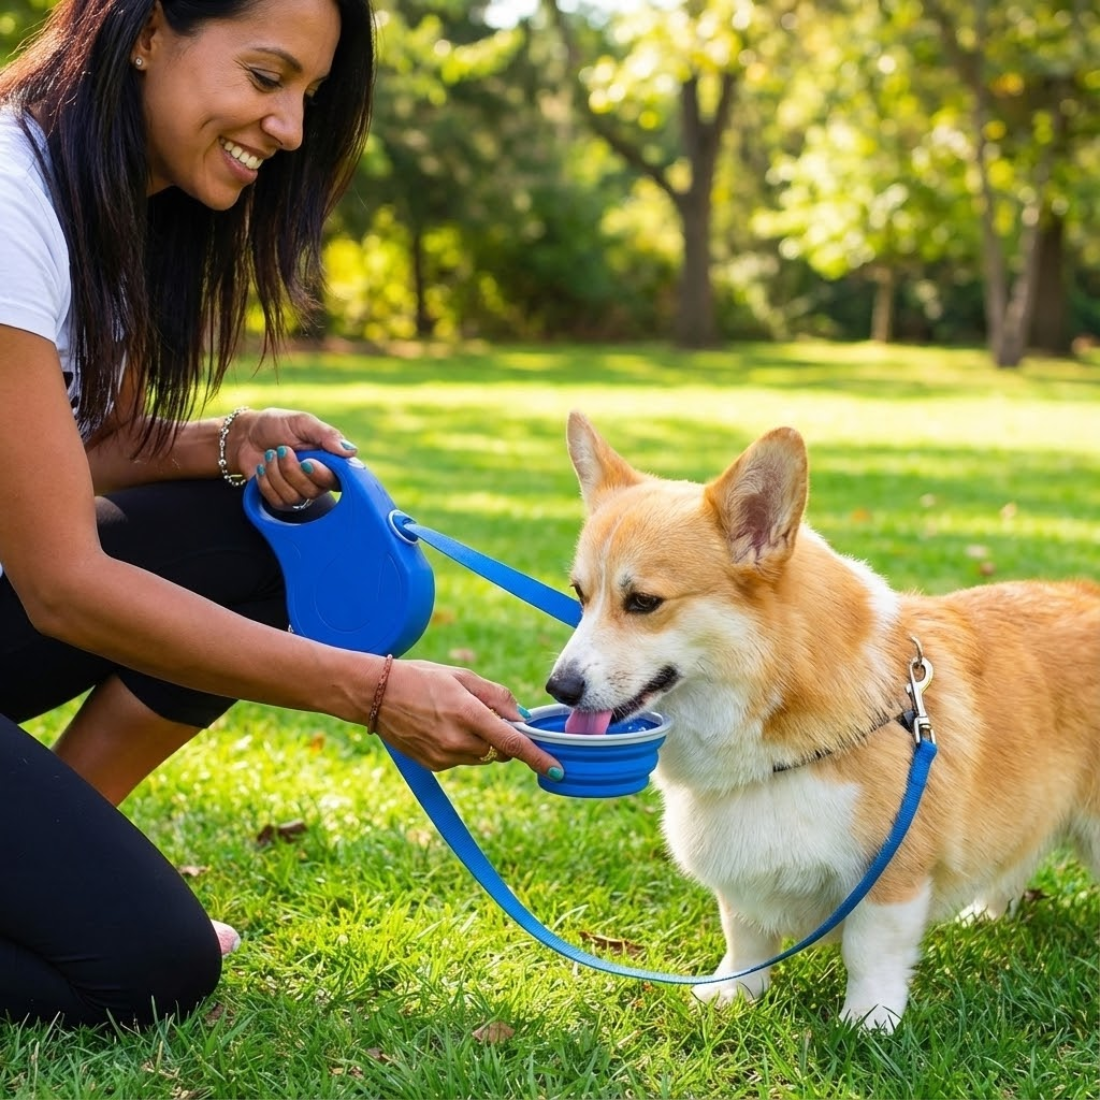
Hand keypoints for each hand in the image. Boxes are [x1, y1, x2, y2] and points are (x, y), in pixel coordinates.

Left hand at [230, 407, 355, 509]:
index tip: (307, 462)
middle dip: (292, 470)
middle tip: (282, 449)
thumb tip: (352, 451)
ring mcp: (300, 491)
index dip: (322, 475)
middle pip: (314, 491)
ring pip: (294, 497)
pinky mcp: (282, 500)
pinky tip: (263, 468)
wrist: (246, 435)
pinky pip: (278, 501)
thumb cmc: (277, 425)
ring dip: (275, 473)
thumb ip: (327, 435)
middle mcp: (318, 479)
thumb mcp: (302, 422)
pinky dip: (266, 482)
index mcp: (329, 461)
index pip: (338, 479)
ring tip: (270, 455)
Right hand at [373, 659, 562, 780]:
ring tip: (456, 715)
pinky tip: (442, 727)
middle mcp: (458, 741)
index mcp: (469, 714)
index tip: (557, 770)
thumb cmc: (421, 678)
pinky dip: (463, 747)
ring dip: (482, 742)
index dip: (538, 758)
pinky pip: (462, 760)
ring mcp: (444, 756)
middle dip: (504, 738)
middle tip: (485, 714)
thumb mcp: (463, 677)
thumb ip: (497, 697)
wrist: (376, 695)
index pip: (513, 744)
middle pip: (500, 750)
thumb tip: (522, 717)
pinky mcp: (434, 765)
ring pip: (482, 756)